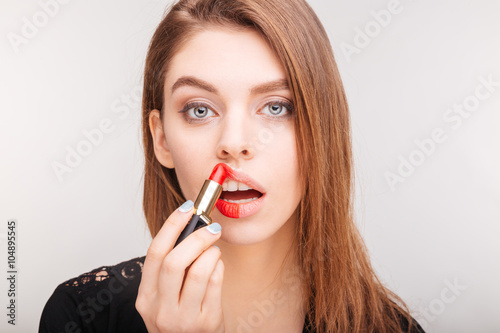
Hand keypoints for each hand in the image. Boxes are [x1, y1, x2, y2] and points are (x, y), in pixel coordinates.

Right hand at [136, 200, 224, 332]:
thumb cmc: (180, 319)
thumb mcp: (164, 297)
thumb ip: (170, 269)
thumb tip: (188, 227)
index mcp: (146, 298)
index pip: (155, 253)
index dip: (172, 225)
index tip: (187, 209)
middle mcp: (161, 309)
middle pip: (174, 261)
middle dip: (196, 237)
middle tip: (211, 228)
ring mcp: (184, 319)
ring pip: (198, 271)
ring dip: (211, 252)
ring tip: (214, 250)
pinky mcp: (207, 323)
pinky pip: (216, 283)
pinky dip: (219, 267)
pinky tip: (218, 266)